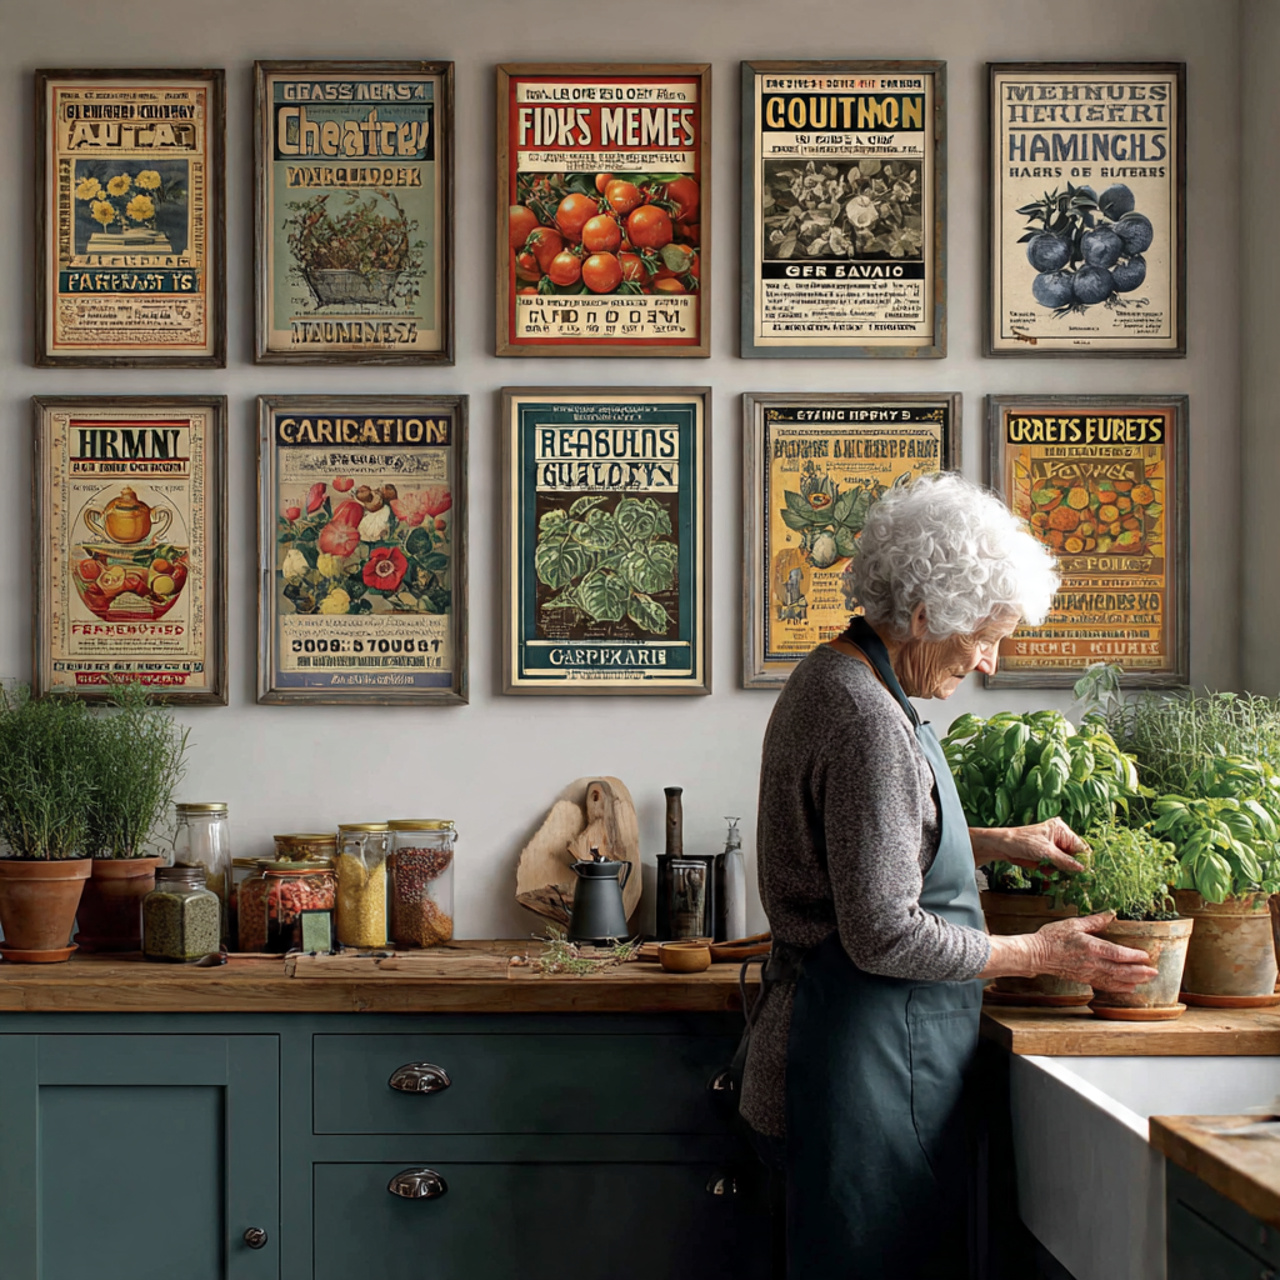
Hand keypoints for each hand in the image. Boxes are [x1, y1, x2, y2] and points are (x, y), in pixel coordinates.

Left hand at [973, 818, 1086, 875]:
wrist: (1002, 846)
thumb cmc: (1021, 842)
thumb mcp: (1045, 852)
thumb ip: (1064, 861)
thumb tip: (1082, 869)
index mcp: (1061, 830)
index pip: (1080, 846)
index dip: (1082, 860)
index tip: (1084, 873)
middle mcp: (1059, 837)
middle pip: (1073, 856)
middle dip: (1068, 866)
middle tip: (1063, 873)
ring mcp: (1053, 847)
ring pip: (1065, 864)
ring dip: (1058, 870)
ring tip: (1046, 868)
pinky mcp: (1046, 856)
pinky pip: (1055, 867)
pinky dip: (1051, 870)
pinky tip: (1042, 869)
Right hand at [1031, 913, 1158, 990]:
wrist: (1036, 954)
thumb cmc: (1052, 937)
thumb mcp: (1073, 924)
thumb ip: (1094, 921)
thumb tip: (1111, 914)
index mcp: (1091, 947)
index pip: (1118, 954)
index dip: (1134, 956)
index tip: (1146, 956)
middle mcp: (1092, 963)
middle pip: (1121, 970)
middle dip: (1139, 972)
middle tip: (1154, 972)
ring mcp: (1088, 973)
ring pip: (1115, 980)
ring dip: (1132, 981)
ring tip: (1146, 980)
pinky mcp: (1084, 979)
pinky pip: (1105, 985)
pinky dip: (1118, 987)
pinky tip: (1128, 987)